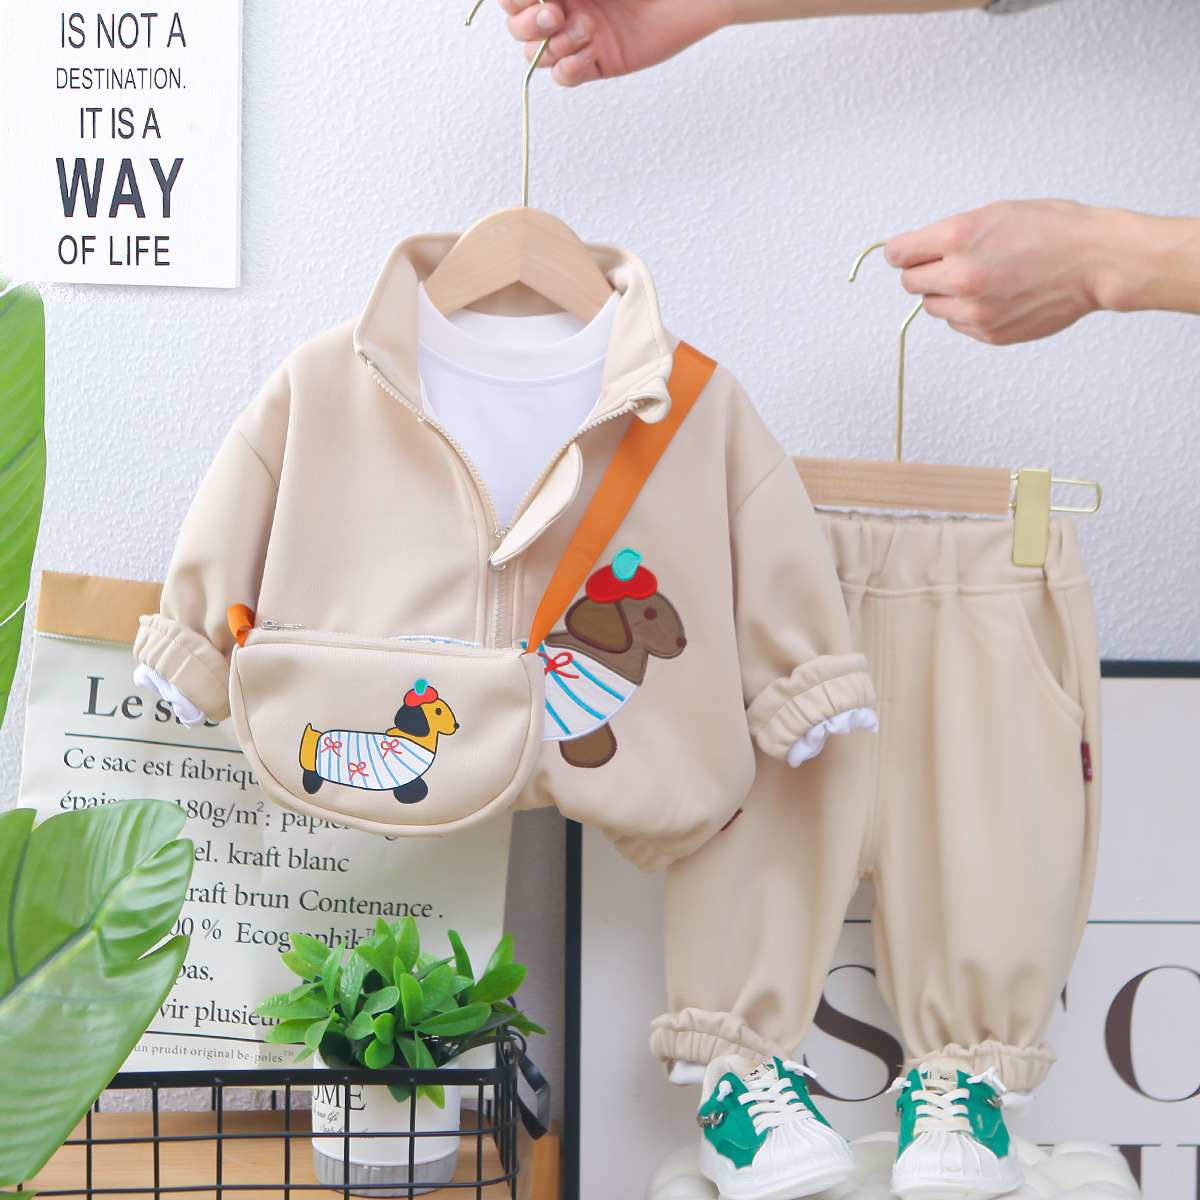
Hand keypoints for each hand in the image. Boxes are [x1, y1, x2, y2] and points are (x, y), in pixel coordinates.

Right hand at [497, 0, 726, 86]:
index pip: (513, 0)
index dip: (514, 1)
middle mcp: (564, 8)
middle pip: (519, 30)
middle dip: (529, 25)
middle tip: (556, 14)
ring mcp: (579, 38)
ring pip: (538, 56)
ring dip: (555, 46)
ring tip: (588, 32)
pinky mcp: (598, 63)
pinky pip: (565, 77)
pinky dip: (569, 70)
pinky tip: (589, 55)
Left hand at [884, 201, 1109, 345]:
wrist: (1095, 260)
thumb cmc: (1054, 230)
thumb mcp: (994, 213)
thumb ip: (949, 234)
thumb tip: (917, 249)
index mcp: (958, 237)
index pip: (898, 254)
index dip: (901, 253)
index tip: (904, 254)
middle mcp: (961, 275)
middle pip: (909, 283)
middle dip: (923, 272)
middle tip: (947, 263)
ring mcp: (974, 309)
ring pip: (931, 306)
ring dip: (945, 294)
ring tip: (980, 277)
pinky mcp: (988, 332)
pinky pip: (957, 324)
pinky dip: (967, 312)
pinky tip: (995, 294)